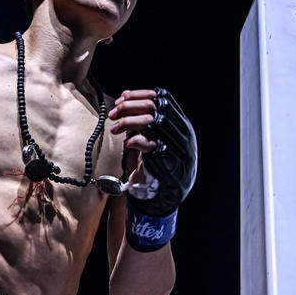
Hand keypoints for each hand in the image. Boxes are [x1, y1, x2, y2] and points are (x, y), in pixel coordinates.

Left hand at [109, 88, 197, 250]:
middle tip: (113, 112)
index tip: (121, 98)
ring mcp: (176, 147)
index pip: (162, 98)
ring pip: (151, 120)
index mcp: (180, 125)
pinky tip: (127, 145)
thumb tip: (124, 99)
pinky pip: (148, 142)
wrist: (162, 199)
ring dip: (127, 121)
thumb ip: (144, 121)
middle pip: (155, 106)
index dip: (140, 95)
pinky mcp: (166, 161)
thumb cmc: (154, 167)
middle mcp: (182, 134)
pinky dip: (134, 140)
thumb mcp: (153, 139)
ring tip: (114, 128)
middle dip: (130, 106)